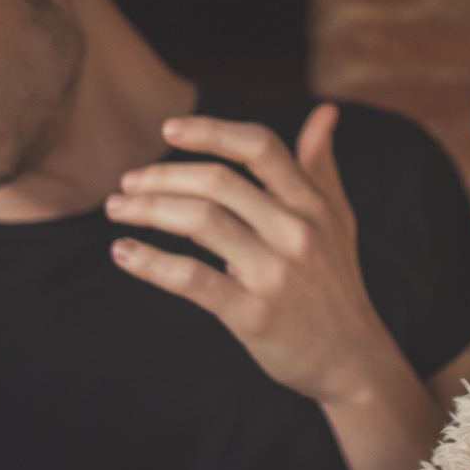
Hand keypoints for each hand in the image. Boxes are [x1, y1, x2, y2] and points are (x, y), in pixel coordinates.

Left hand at [104, 105, 391, 405]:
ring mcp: (274, 273)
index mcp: (311, 202)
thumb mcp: (337, 218)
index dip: (211, 131)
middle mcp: (295, 230)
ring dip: (148, 210)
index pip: (260, 147)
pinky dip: (151, 263)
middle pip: (219, 182)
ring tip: (117, 210)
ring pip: (201, 222)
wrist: (351, 357)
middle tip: (126, 182)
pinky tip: (124, 252)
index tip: (168, 128)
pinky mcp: (252, 314)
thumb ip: (321, 165)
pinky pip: (192, 279)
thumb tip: (325, 112)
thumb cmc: (336, 279)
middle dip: (162, 175)